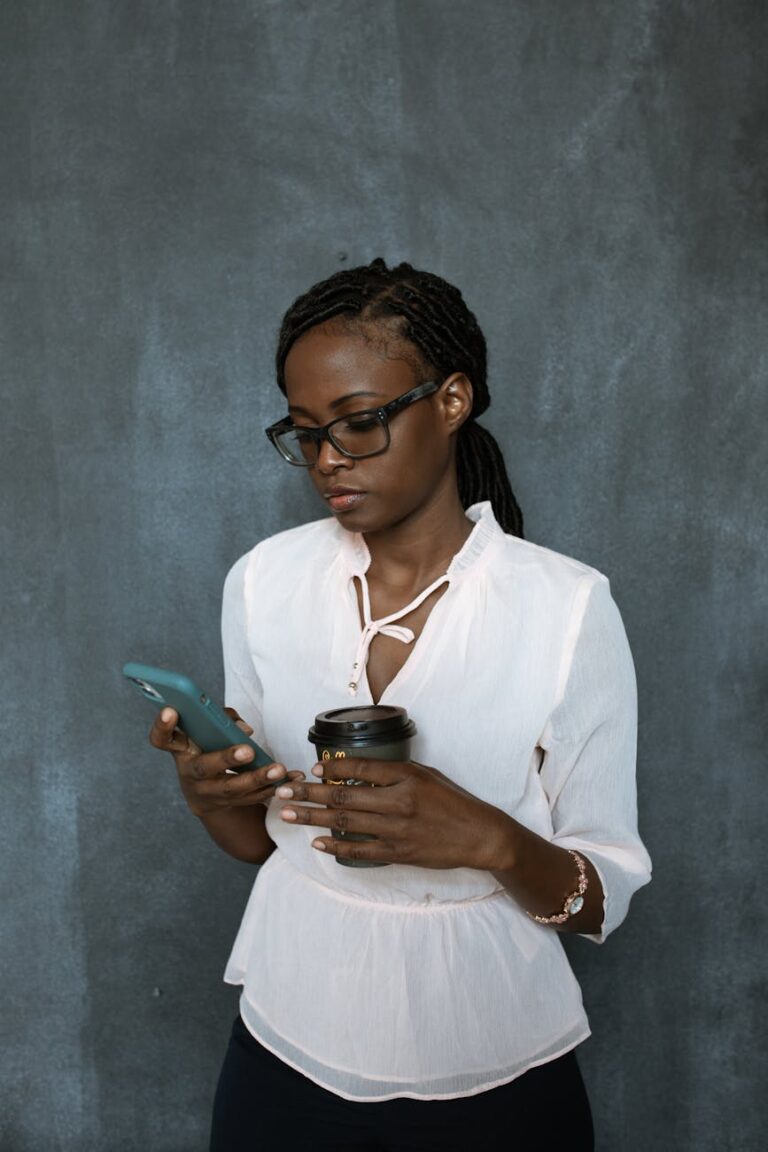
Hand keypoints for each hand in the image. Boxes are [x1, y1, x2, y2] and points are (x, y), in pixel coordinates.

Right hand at [149, 706, 303, 817]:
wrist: (204, 795)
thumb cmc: (206, 751)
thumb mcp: (206, 734)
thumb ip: (222, 721)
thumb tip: (244, 730)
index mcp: (180, 750)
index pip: (161, 739)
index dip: (163, 726)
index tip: (171, 709)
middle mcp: (190, 773)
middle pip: (204, 767)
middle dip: (227, 758)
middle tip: (247, 749)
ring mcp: (208, 793)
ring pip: (233, 788)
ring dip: (258, 778)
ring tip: (278, 769)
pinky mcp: (229, 804)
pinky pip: (253, 798)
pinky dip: (274, 788)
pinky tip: (292, 779)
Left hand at [275, 758, 512, 869]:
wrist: (479, 835)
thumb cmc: (453, 801)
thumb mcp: (427, 775)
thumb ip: (395, 772)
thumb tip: (357, 770)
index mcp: (406, 776)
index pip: (360, 766)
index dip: (332, 768)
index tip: (311, 769)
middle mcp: (399, 801)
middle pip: (343, 795)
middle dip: (308, 793)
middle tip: (282, 790)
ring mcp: (397, 829)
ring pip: (344, 822)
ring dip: (312, 817)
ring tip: (287, 813)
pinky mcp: (398, 853)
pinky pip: (359, 850)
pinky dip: (335, 847)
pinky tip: (316, 842)